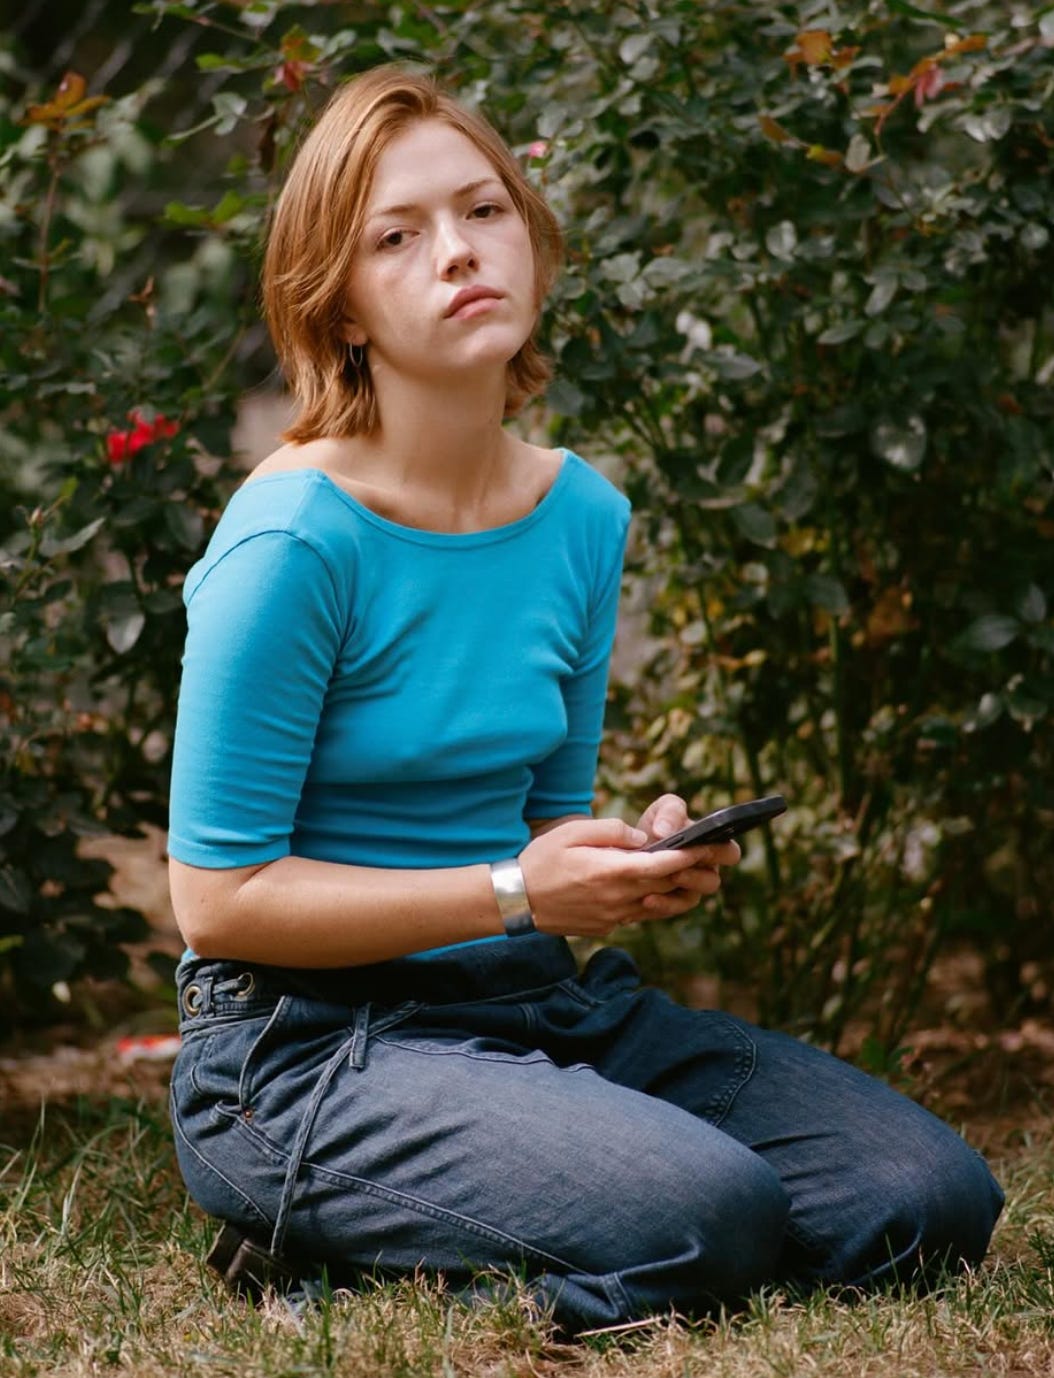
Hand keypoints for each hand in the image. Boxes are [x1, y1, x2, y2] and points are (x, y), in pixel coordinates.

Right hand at [517, 811, 736, 938]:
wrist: (517, 901)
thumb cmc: (541, 860)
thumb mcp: (571, 832)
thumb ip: (610, 830)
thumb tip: (641, 837)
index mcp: (612, 872)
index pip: (662, 865)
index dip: (688, 856)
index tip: (707, 846)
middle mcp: (618, 898)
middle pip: (667, 886)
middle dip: (691, 871)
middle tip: (713, 857)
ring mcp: (614, 916)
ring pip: (658, 905)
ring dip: (676, 890)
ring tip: (691, 874)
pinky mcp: (607, 927)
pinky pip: (639, 915)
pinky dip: (653, 903)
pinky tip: (655, 891)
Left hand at [633, 793, 740, 920]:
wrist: (630, 848)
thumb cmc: (657, 825)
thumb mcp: (663, 809)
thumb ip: (670, 812)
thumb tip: (664, 831)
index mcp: (712, 847)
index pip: (730, 853)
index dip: (722, 852)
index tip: (702, 847)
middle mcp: (705, 871)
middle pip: (712, 881)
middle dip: (696, 875)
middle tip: (678, 868)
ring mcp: (689, 890)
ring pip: (693, 898)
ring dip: (677, 890)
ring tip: (663, 880)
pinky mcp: (671, 904)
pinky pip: (672, 909)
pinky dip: (661, 904)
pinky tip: (646, 899)